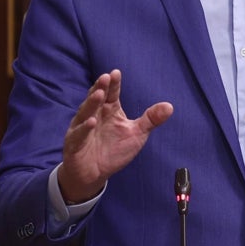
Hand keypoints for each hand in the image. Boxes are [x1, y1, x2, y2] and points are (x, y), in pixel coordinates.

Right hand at [57, 69, 172, 202]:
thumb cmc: (114, 149)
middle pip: (96, 99)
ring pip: (85, 113)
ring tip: (98, 93)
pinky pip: (79, 135)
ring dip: (91, 103)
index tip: (116, 72)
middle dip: (100, 88)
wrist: (95, 173)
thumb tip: (170, 106)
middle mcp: (94, 116)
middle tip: (105, 77)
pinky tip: (90, 122)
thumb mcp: (136, 133)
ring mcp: (82, 129)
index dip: (114, 84)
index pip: (111, 94)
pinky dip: (84, 129)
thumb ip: (151, 120)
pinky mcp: (74, 144)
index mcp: (109, 111)